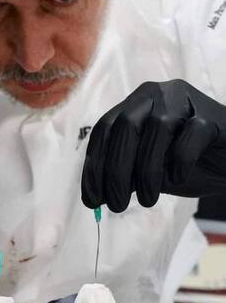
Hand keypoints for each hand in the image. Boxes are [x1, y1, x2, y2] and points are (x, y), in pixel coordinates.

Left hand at [82, 79, 225, 211]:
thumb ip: (121, 177)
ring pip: (156, 130)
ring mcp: (184, 100)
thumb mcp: (144, 171)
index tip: (91, 201)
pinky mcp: (211, 116)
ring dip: (146, 172)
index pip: (103, 131)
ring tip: (146, 201)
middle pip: (124, 127)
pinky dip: (180, 160)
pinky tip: (177, 179)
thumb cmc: (182, 164)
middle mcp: (154, 96)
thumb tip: (93, 199)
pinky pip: (191, 135)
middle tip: (115, 206)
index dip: (93, 167)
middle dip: (115, 172)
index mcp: (133, 106)